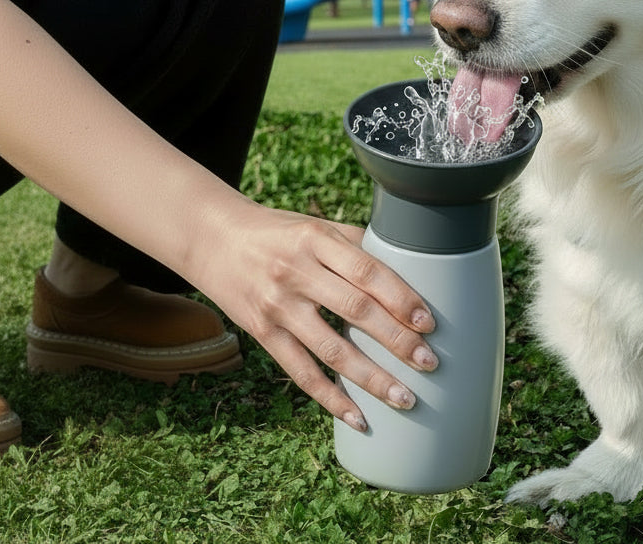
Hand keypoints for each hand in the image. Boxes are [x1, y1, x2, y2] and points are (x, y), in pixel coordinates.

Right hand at [195, 204, 437, 430]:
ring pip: (331, 349)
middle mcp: (296, 272)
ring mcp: (278, 306)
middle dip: (397, 340)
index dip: (401, 297)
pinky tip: (357, 417)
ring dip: (372, 378)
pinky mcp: (262, 333)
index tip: (429, 322)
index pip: (367, 271)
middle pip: (355, 311)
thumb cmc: (279, 232)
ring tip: (405, 398)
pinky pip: (300, 372)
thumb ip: (355, 244)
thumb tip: (408, 268)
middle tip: (429, 362)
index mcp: (316, 239)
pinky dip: (330, 397)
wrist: (213, 239)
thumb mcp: (315, 226)